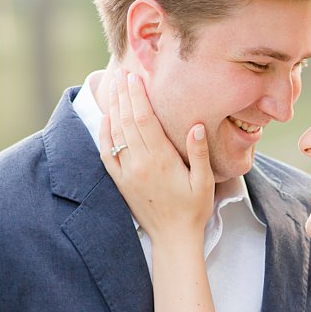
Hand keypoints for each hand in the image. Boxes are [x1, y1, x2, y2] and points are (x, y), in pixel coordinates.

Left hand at [99, 71, 212, 243]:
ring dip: (113, 109)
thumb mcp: (205, 182)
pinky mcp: (120, 180)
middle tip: (122, 74)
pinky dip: (104, 133)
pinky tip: (106, 119)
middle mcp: (140, 163)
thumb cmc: (194, 209)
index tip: (135, 78)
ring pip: (115, 133)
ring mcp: (127, 172)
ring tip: (113, 89)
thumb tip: (196, 126)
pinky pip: (106, 152)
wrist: (173, 237)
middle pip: (127, 121)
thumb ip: (199, 153)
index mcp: (161, 160)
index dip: (138, 97)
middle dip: (124, 96)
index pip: (145, 120)